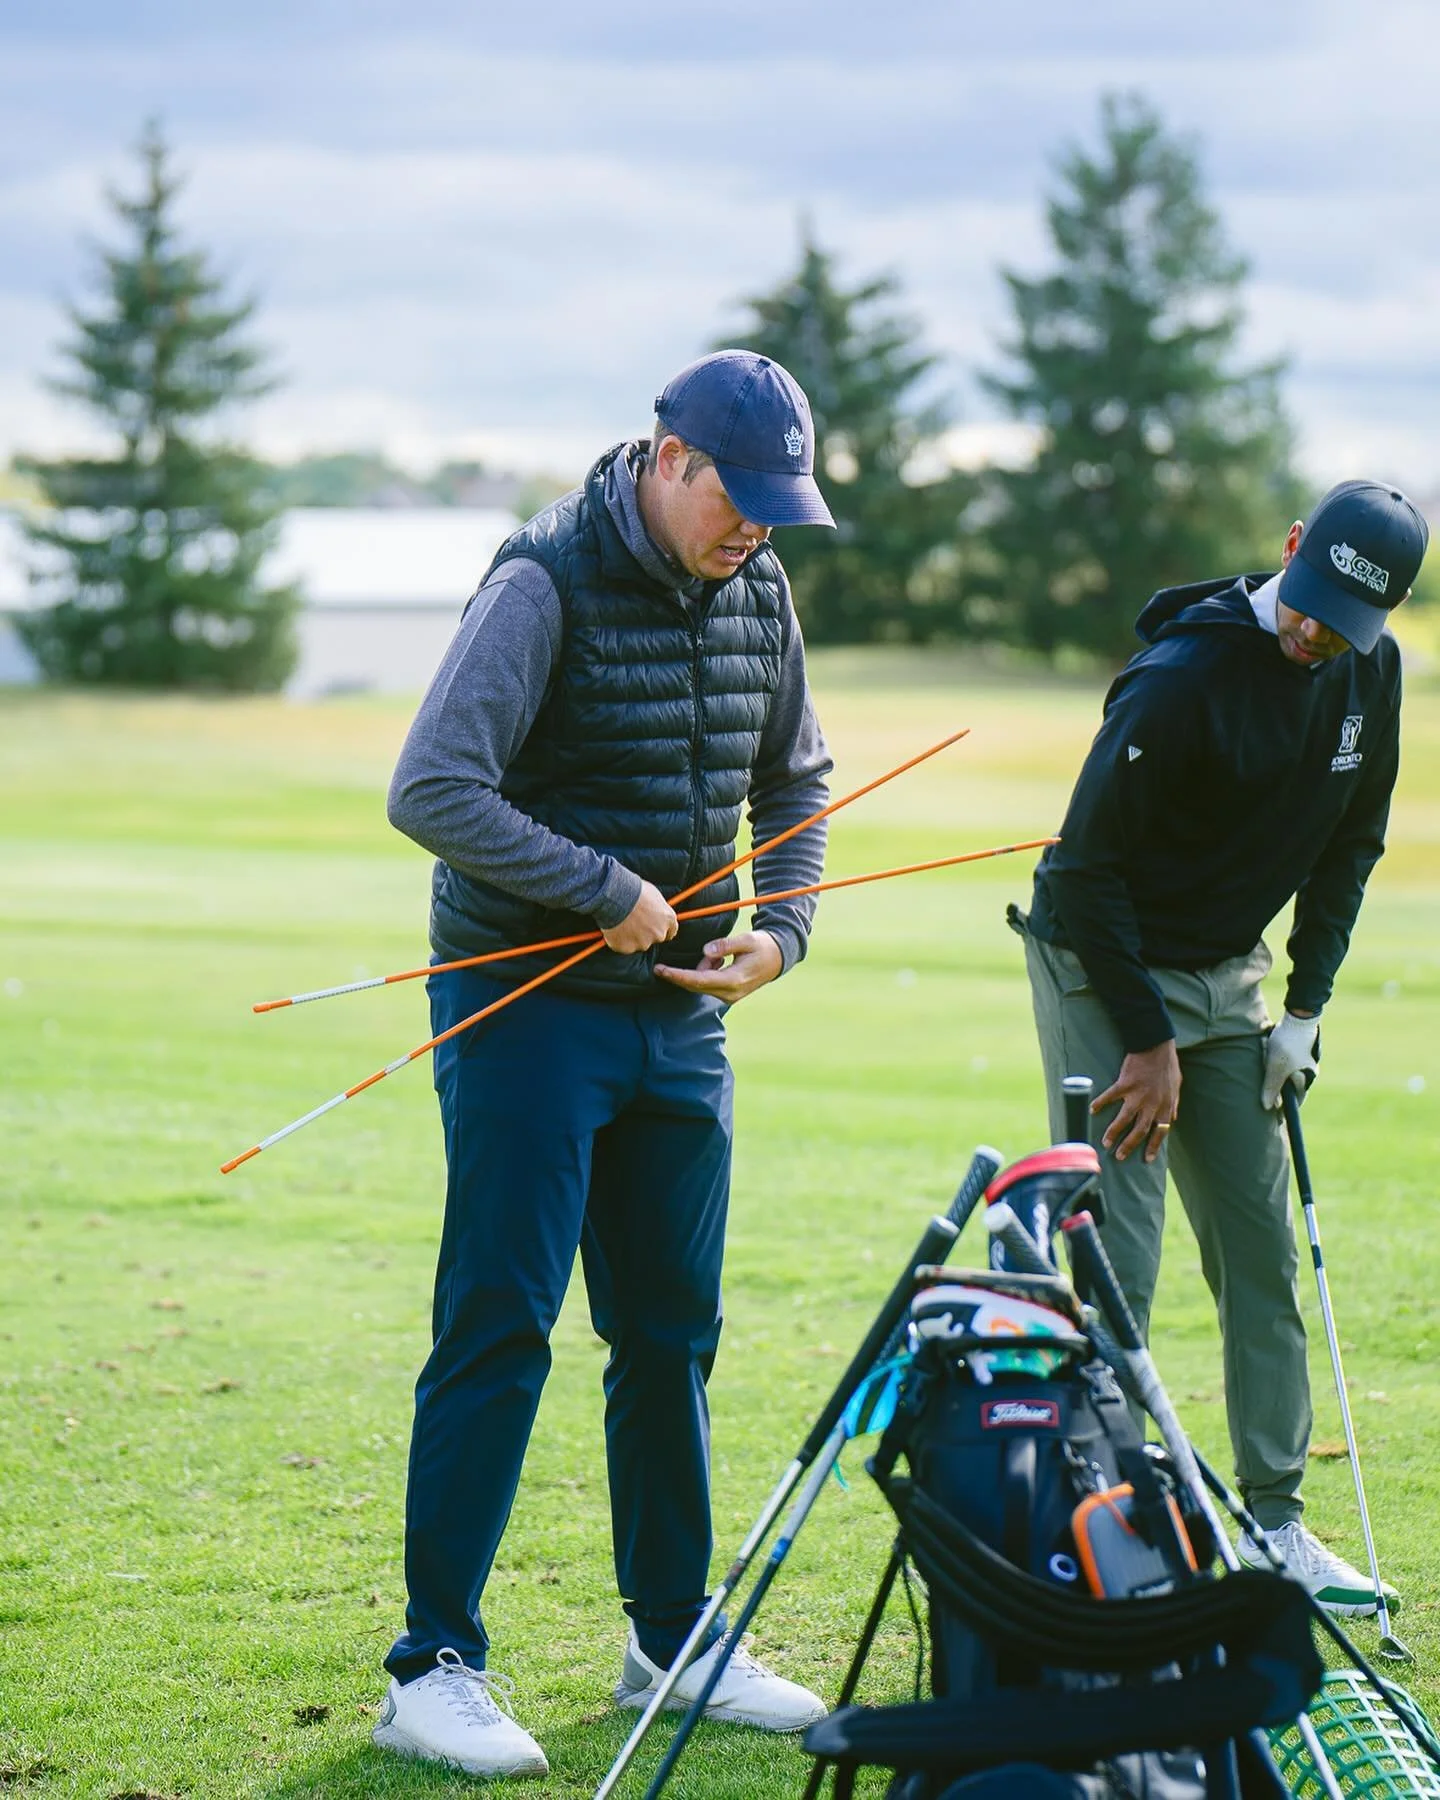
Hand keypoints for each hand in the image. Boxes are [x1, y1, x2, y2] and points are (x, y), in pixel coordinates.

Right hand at [602, 880, 677, 954]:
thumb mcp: (653, 894)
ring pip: (638, 943)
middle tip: (633, 921)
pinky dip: (619, 940)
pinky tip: (614, 927)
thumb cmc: (634, 890)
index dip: (661, 928)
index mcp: (668, 919)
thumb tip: (654, 910)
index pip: (671, 931)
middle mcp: (659, 933)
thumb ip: (657, 908)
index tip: (654, 926)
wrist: (615, 895)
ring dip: (631, 936)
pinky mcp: (628, 948)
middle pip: (654, 938)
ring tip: (622, 922)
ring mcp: (643, 943)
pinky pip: (623, 946)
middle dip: (646, 932)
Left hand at [654, 930, 782, 1002]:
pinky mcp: (727, 995)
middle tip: (660, 966)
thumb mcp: (747, 940)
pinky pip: (707, 983)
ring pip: (700, 983)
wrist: (778, 958)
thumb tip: (706, 951)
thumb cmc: (762, 946)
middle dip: (680, 974)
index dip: (678, 976)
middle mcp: (729, 993)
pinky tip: (721, 962)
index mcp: (734, 980)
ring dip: (702, 968)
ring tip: (720, 955)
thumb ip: (726, 945)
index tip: (661, 971)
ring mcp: (728, 996)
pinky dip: (707, 971)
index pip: (699, 980)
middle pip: (695, 985)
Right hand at [1092, 1041, 1180, 1163]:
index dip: (1153, 1147)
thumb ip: (1173, 1104)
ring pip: (1124, 1119)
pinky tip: (1092, 1110)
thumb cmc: (1167, 1064)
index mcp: (1165, 1106)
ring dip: (1114, 1133)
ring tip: (1105, 1142)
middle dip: (1129, 1146)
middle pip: (1139, 1131)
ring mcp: (1137, 1095)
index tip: (1146, 1160)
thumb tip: (1172, 1118)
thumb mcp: (1176, 1086)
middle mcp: (1151, 1104)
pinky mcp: (1124, 1084)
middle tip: (1119, 1156)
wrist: (1156, 1045)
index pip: (1160, 1132)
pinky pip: (1110, 1097)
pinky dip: (1100, 1103)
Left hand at [1261, 1010, 1320, 1109]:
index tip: (1270, 1109)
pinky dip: (1270, 1055)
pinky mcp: (1293, 1050)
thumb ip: (1271, 1088)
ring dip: (1269, 1063)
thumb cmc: (1287, 1044)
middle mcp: (1307, 1071)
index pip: (1295, 1100)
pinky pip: (1278, 1058)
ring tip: (1266, 1049)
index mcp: (1306, 1078)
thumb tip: (1266, 1107)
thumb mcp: (1276, 1067)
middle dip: (1272, 1077)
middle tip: (1265, 1062)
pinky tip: (1267, 1045)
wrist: (1296, 1016)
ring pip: (1279, 1070)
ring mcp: (1301, 1061)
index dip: (1282, 1105)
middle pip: (1284, 1084)